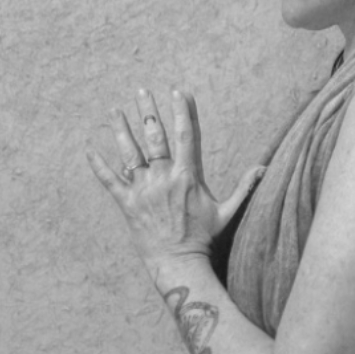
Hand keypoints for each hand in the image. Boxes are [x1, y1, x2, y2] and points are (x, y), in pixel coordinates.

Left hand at [87, 88, 262, 279]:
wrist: (178, 262)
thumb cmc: (204, 237)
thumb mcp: (227, 211)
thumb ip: (244, 187)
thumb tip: (264, 169)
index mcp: (188, 175)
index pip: (187, 135)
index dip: (183, 111)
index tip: (179, 91)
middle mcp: (164, 178)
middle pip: (155, 137)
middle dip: (149, 112)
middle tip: (143, 91)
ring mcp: (143, 190)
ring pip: (130, 153)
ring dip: (122, 129)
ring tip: (114, 109)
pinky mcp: (127, 204)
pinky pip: (109, 180)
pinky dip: (99, 165)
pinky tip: (90, 149)